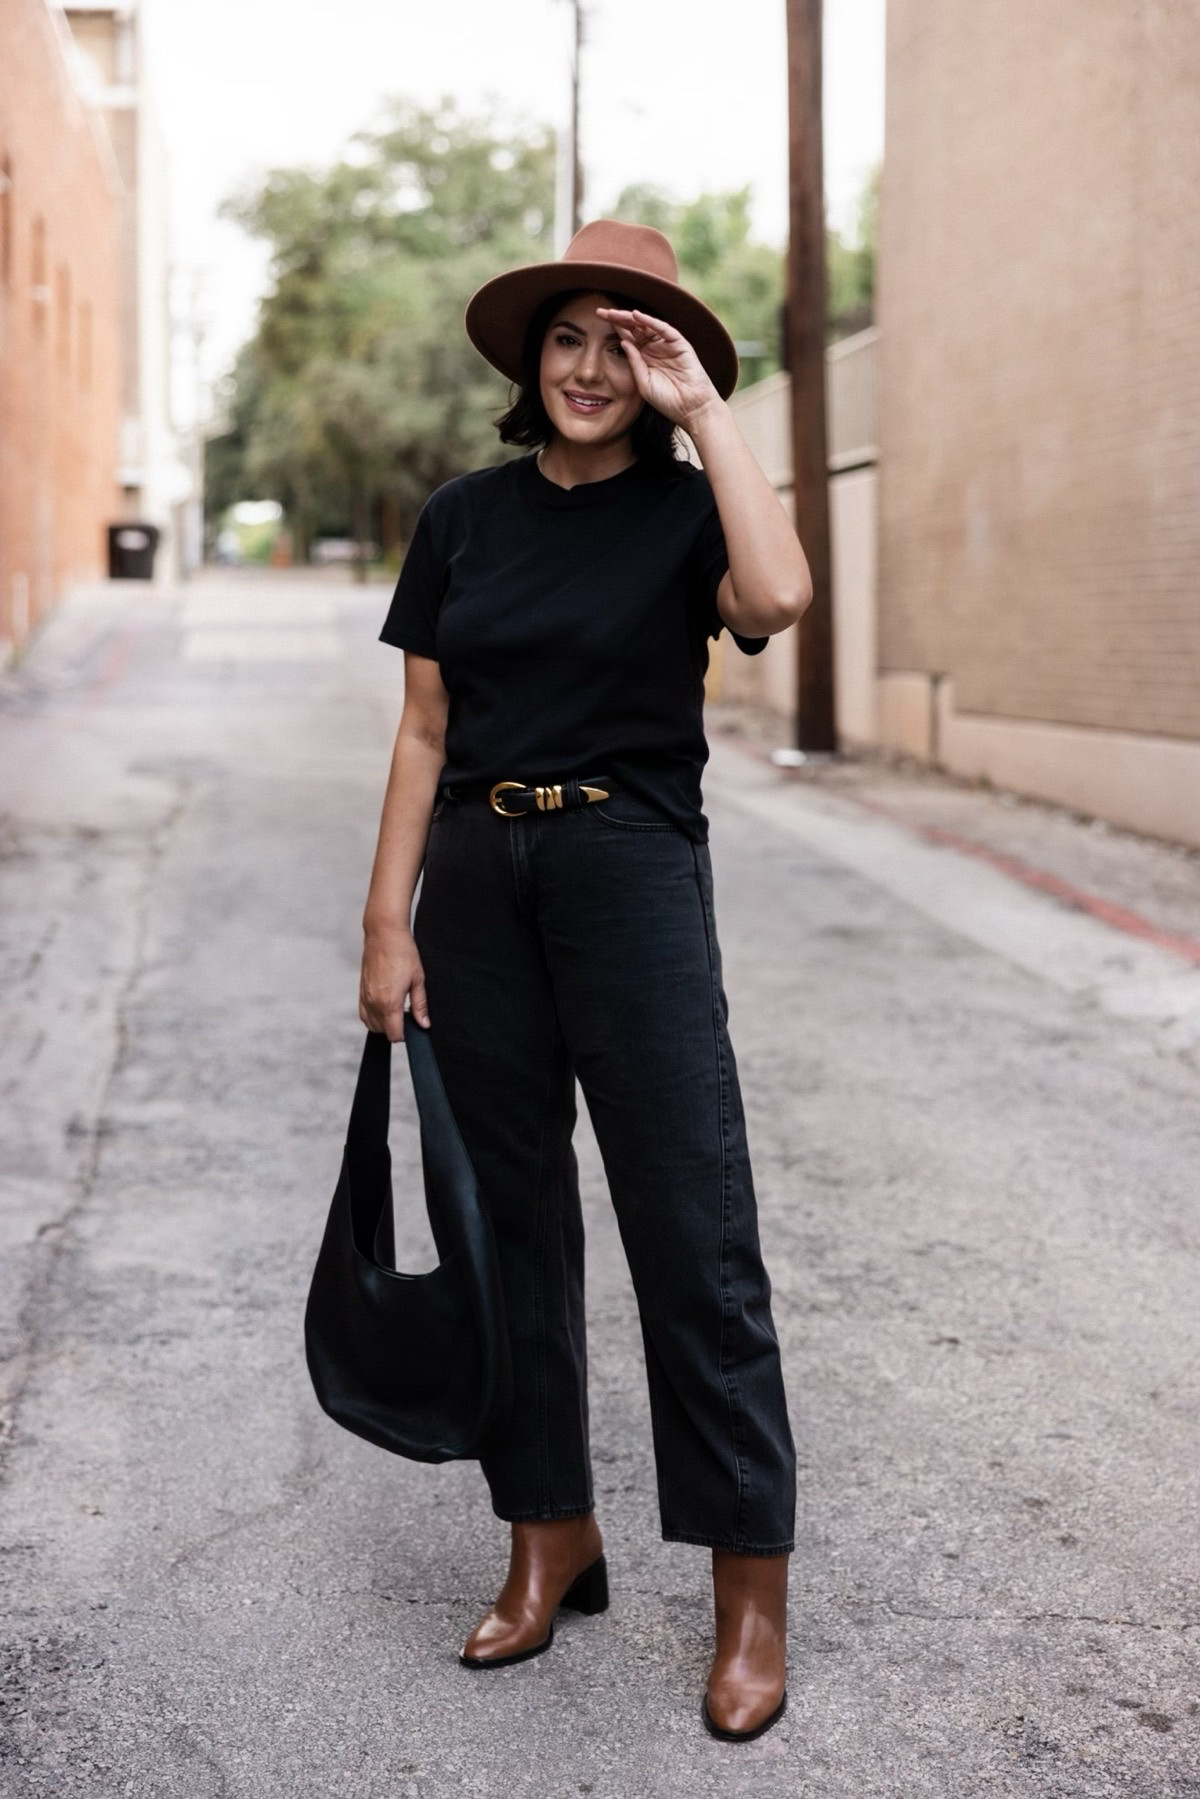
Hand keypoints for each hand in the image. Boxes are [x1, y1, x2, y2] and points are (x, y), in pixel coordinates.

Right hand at [359, 923, 427, 1040]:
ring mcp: (365, 997)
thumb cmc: (403, 952)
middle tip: (407, 1016)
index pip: (394, 1034)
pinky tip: (384, 1006)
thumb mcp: (418, 980)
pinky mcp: (360, 990)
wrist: (384, 933)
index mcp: (389, 1003)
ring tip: (396, 1011)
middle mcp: (374, 1003)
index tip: (413, 1025)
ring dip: (383, 1024)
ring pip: (371, 1024)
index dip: (405, 1035)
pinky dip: (372, 1016)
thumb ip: (420, 1005)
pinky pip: (363, 1013)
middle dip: (395, 1029)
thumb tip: (424, 1024)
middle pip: (382, 1031)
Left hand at [596, 306, 722, 431]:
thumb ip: (634, 362)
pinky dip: (651, 321)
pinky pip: (664, 329)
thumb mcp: (643, 383)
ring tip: (615, 312)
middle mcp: (655, 348)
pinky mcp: (680, 345)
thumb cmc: (668, 401)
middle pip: (635, 328)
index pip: (628, 338)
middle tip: (601, 311)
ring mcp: (667, 345)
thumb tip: (623, 342)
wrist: (691, 409)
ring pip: (647, 325)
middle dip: (618, 319)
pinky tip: (637, 315)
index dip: (614, 328)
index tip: (597, 321)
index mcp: (645, 357)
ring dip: (631, 317)